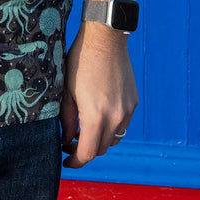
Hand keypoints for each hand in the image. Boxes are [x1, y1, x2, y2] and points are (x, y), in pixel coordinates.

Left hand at [60, 23, 137, 166]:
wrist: (105, 38)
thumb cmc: (80, 61)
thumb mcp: (67, 91)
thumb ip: (67, 120)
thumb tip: (67, 140)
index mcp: (96, 116)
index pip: (87, 154)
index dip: (75, 161)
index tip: (66, 160)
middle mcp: (115, 117)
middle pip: (101, 149)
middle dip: (86, 150)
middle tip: (70, 142)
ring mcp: (127, 110)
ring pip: (114, 138)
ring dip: (100, 140)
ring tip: (85, 129)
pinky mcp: (133, 102)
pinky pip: (122, 124)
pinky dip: (110, 127)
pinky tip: (99, 114)